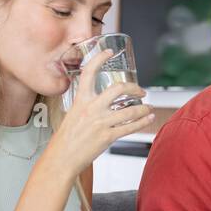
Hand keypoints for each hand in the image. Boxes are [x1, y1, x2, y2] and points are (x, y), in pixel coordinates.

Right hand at [44, 47, 153, 181]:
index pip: (89, 72)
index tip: (108, 52)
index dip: (99, 58)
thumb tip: (100, 103)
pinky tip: (148, 118)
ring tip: (148, 107)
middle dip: (134, 88)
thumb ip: (86, 106)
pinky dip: (143, 121)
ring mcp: (101, 122)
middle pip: (118, 88)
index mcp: (80, 100)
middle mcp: (91, 108)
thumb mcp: (72, 115)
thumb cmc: (66, 139)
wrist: (61, 158)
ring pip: (130, 110)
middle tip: (140, 90)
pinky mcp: (108, 137)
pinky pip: (130, 127)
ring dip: (143, 108)